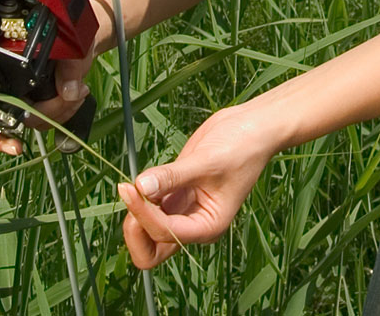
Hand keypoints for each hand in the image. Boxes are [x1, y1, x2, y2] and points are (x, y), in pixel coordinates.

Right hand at [0, 0, 111, 154]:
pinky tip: (75, 100)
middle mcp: (11, 83)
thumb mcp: (70, 45)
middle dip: (51, 112)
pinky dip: (64, 114)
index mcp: (5, 65)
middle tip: (72, 96)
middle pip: (22, 116)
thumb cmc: (68, 34)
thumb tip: (70, 92)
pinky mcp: (40, 102)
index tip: (14, 145)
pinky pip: (48, 120)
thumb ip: (69, 67)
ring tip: (78, 91)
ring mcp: (25, 95)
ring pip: (38, 121)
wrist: (80, 37)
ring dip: (62, 112)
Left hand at [117, 105, 281, 268]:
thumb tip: (141, 186)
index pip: (164, 233)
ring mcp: (182, 211)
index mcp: (208, 226)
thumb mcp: (205, 162)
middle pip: (152, 249)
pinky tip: (140, 179)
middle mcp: (193, 224)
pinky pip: (148, 207)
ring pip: (147, 231)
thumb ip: (171, 176)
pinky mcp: (174, 195)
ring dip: (134, 212)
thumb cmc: (240, 148)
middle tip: (130, 195)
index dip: (143, 214)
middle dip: (135, 229)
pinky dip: (138, 198)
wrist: (249, 130)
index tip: (130, 187)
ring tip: (132, 184)